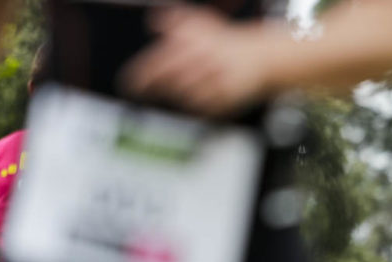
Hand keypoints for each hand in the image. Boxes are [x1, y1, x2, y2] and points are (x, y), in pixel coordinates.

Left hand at [121, 6, 286, 116]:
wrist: (262, 58)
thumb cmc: (228, 43)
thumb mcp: (201, 23)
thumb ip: (176, 21)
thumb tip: (154, 21)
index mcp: (195, 43)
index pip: (160, 62)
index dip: (141, 76)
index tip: (129, 87)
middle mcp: (205, 62)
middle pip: (170, 83)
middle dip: (159, 89)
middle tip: (151, 92)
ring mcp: (217, 81)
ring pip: (185, 98)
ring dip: (181, 96)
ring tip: (189, 87)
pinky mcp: (228, 98)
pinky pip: (203, 109)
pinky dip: (198, 106)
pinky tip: (202, 97)